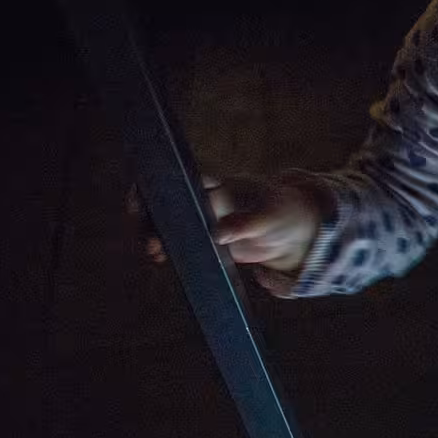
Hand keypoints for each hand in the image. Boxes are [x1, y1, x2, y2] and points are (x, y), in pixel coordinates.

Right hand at [129, 174, 325, 273]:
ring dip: (156, 234)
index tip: (143, 198)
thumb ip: (246, 224)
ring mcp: (204, 219)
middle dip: (150, 214)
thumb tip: (219, 233)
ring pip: (169, 221)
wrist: (293, 233)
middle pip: (168, 200)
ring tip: (154, 252)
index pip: (183, 179)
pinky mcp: (206, 239)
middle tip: (147, 234)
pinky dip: (168, 248)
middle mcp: (206, 199)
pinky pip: (181, 241)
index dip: (159, 184)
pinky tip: (161, 258)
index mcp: (220, 185)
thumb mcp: (270, 217)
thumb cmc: (282, 214)